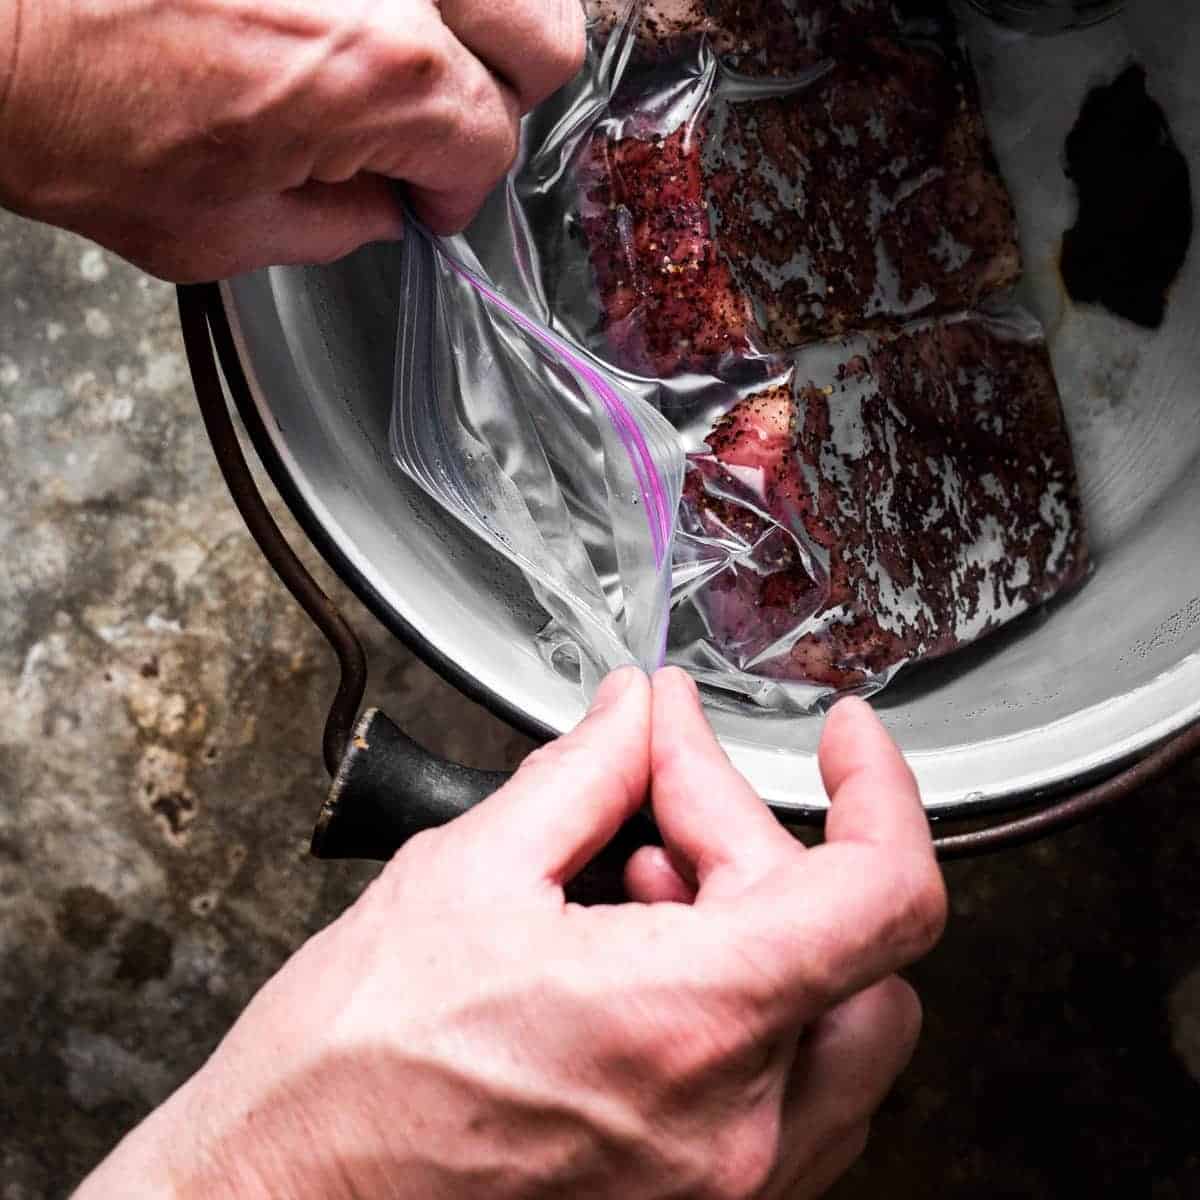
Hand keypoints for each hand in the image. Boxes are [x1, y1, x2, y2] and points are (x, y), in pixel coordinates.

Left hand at [0, 0, 583, 279]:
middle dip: (494, 96)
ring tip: (404, 58)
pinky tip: (349, 15)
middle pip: (542, 36)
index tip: (422, 202)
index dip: (454, 192)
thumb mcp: (218, 232)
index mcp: (376, 75)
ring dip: (470, 27)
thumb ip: (338, 226)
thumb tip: (387, 204)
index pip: (487, 143)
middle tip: (433, 124)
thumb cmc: (64, 108)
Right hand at [75, 667, 946, 1198]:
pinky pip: (787, 1089)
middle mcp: (732, 1130)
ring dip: (760, 919)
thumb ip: (581, 776)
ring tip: (644, 875)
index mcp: (684, 1024)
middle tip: (660, 790)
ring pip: (835, 1021)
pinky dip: (744, 997)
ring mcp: (722, 1187)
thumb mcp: (462, 879)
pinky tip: (645, 953)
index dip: (881, 790)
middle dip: (754, 837)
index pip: (881, 895)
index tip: (843, 739)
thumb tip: (634, 717)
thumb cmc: (343, 1082)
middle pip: (848, 943)